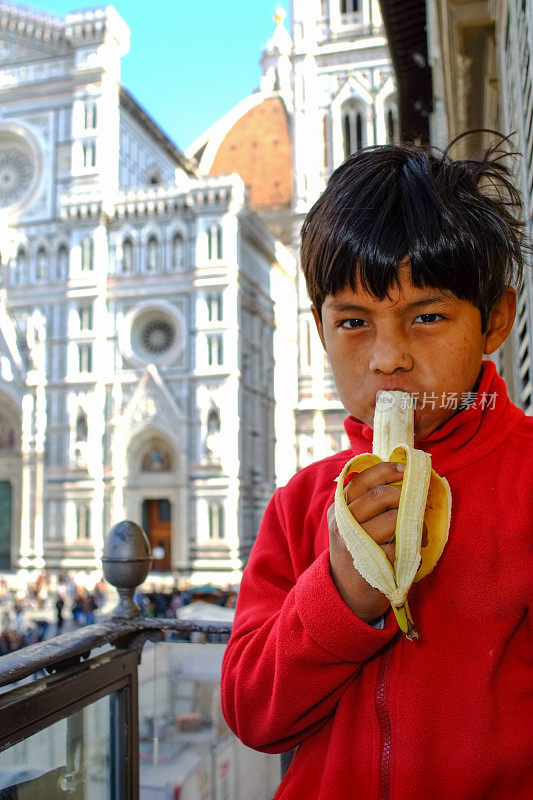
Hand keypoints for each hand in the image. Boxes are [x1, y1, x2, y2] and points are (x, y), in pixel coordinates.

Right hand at [328, 461, 403, 622]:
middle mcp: (343, 522)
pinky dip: (412, 545)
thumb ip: (369, 500)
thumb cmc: (360, 548)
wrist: (347, 591)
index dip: (387, 470)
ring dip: (414, 522)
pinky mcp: (368, 565)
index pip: (363, 479)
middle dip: (404, 495)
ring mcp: (354, 544)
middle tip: (417, 502)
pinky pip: (399, 547)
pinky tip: (415, 548)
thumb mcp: (355, 521)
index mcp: (341, 506)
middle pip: (379, 496)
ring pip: (392, 520)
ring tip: (420, 529)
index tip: (406, 470)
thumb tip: (402, 475)